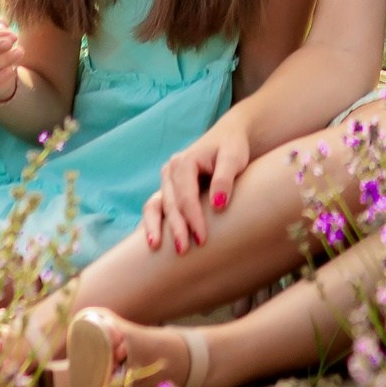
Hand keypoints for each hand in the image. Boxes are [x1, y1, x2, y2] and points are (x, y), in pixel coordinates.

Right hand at [143, 113, 250, 254]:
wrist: (227, 137)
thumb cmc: (232, 147)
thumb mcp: (233, 158)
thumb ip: (224, 179)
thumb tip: (217, 205)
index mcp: (184, 162)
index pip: (186, 196)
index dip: (193, 218)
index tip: (202, 239)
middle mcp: (170, 171)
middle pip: (170, 204)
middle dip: (176, 227)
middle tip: (183, 250)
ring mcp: (167, 181)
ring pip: (157, 206)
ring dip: (155, 226)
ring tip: (155, 246)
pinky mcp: (169, 190)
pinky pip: (156, 207)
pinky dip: (152, 222)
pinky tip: (152, 241)